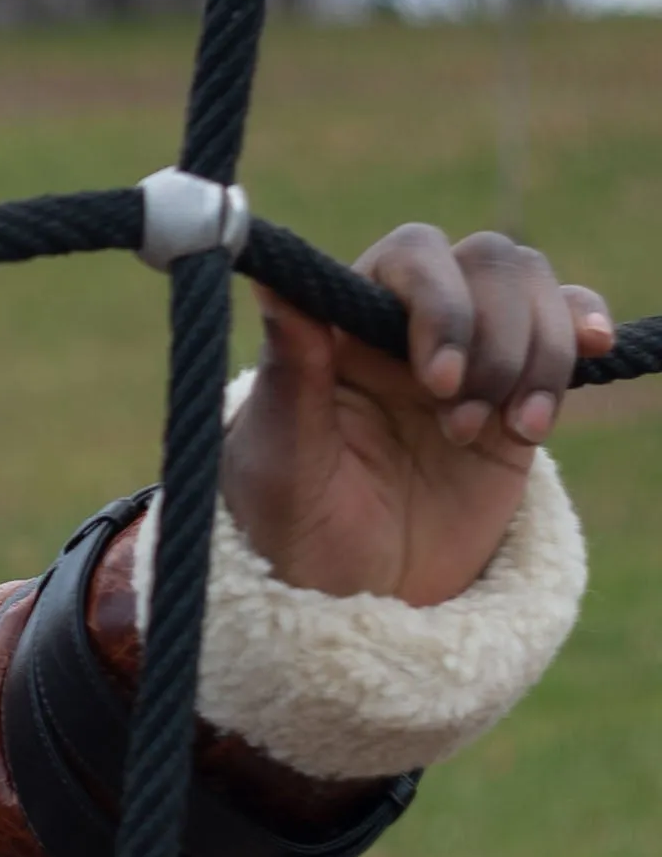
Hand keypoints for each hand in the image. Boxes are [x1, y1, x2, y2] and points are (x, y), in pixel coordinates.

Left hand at [220, 226, 614, 605]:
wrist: (350, 598)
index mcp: (340, 325)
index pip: (410, 258)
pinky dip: (582, 340)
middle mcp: (404, 326)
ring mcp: (467, 355)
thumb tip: (273, 274)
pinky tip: (572, 379)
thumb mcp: (279, 461)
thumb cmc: (291, 528)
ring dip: (535, 357)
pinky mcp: (515, 394)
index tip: (435, 380)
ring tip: (500, 431)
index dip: (439, 302)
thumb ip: (290, 369)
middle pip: (486, 262)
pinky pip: (568, 331)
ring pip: (533, 290)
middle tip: (458, 422)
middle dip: (493, 336)